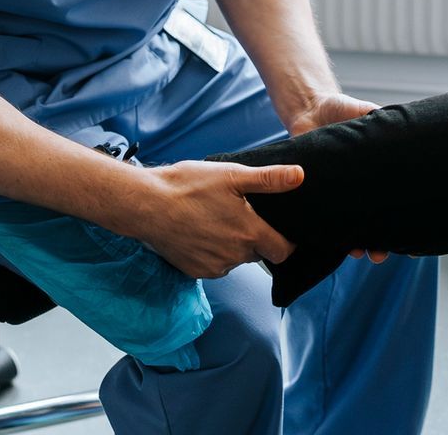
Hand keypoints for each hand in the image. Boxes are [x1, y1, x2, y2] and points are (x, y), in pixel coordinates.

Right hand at [130, 160, 304, 279]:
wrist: (146, 205)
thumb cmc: (188, 186)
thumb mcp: (231, 175)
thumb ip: (269, 179)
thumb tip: (300, 176)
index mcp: (249, 233)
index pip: (283, 251)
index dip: (286, 241)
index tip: (280, 228)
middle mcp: (234, 256)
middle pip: (258, 253)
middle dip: (255, 237)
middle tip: (240, 213)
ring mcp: (214, 267)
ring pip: (235, 258)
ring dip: (232, 244)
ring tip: (216, 218)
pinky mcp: (195, 271)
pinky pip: (214, 264)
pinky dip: (213, 251)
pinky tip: (200, 231)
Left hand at [284, 91, 389, 261]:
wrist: (309, 109)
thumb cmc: (340, 110)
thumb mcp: (364, 113)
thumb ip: (379, 120)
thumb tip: (404, 122)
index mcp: (375, 174)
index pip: (393, 203)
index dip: (402, 223)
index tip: (411, 244)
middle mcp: (358, 188)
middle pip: (371, 222)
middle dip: (378, 241)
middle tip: (381, 253)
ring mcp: (337, 193)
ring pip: (348, 225)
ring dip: (353, 241)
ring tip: (357, 251)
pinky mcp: (316, 191)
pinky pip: (321, 216)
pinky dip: (325, 230)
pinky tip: (329, 241)